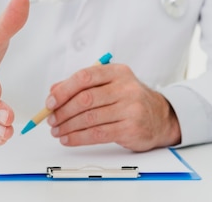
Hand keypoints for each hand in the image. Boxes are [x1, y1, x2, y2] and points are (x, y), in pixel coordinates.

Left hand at [46, 63, 180, 151]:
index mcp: (117, 72)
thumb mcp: (110, 84)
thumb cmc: (130, 99)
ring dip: (68, 126)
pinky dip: (78, 138)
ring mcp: (130, 109)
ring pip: (90, 118)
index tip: (50, 101)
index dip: (64, 90)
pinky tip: (68, 139)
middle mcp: (125, 88)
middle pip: (85, 99)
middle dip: (63, 111)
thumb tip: (54, 91)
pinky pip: (98, 134)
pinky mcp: (130, 129)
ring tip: (56, 131)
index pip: (85, 77)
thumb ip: (82, 85)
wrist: (161, 117)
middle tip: (51, 119)